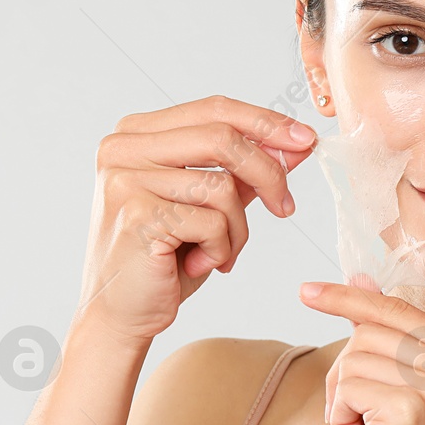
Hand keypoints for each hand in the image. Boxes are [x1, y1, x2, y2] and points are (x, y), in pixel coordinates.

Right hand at [72, 96, 317, 352]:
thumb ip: (243, 171)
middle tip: (285, 207)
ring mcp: (126, 180)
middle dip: (268, 173)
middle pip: (222, 137)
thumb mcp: (207, 205)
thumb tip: (296, 144)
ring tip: (221, 253)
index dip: (264, 122)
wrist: (119, 314)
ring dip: (237, 229)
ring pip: (222, 187)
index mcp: (136, 134)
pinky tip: (198, 265)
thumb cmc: (163, 259)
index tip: (304, 140)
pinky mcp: (138, 216)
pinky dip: (220, 250)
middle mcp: (123, 149)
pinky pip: (211, 222)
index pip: (213, 109)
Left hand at [299, 280, 424, 424]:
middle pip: (368, 334)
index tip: (306, 291)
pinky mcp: (412, 409)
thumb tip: (361, 272)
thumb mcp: (399, 392)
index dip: (349, 298)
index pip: (398, 309)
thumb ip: (384, 335)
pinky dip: (339, 419)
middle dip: (345, 378)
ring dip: (341, 403)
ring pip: (352, 359)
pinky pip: (346, 387)